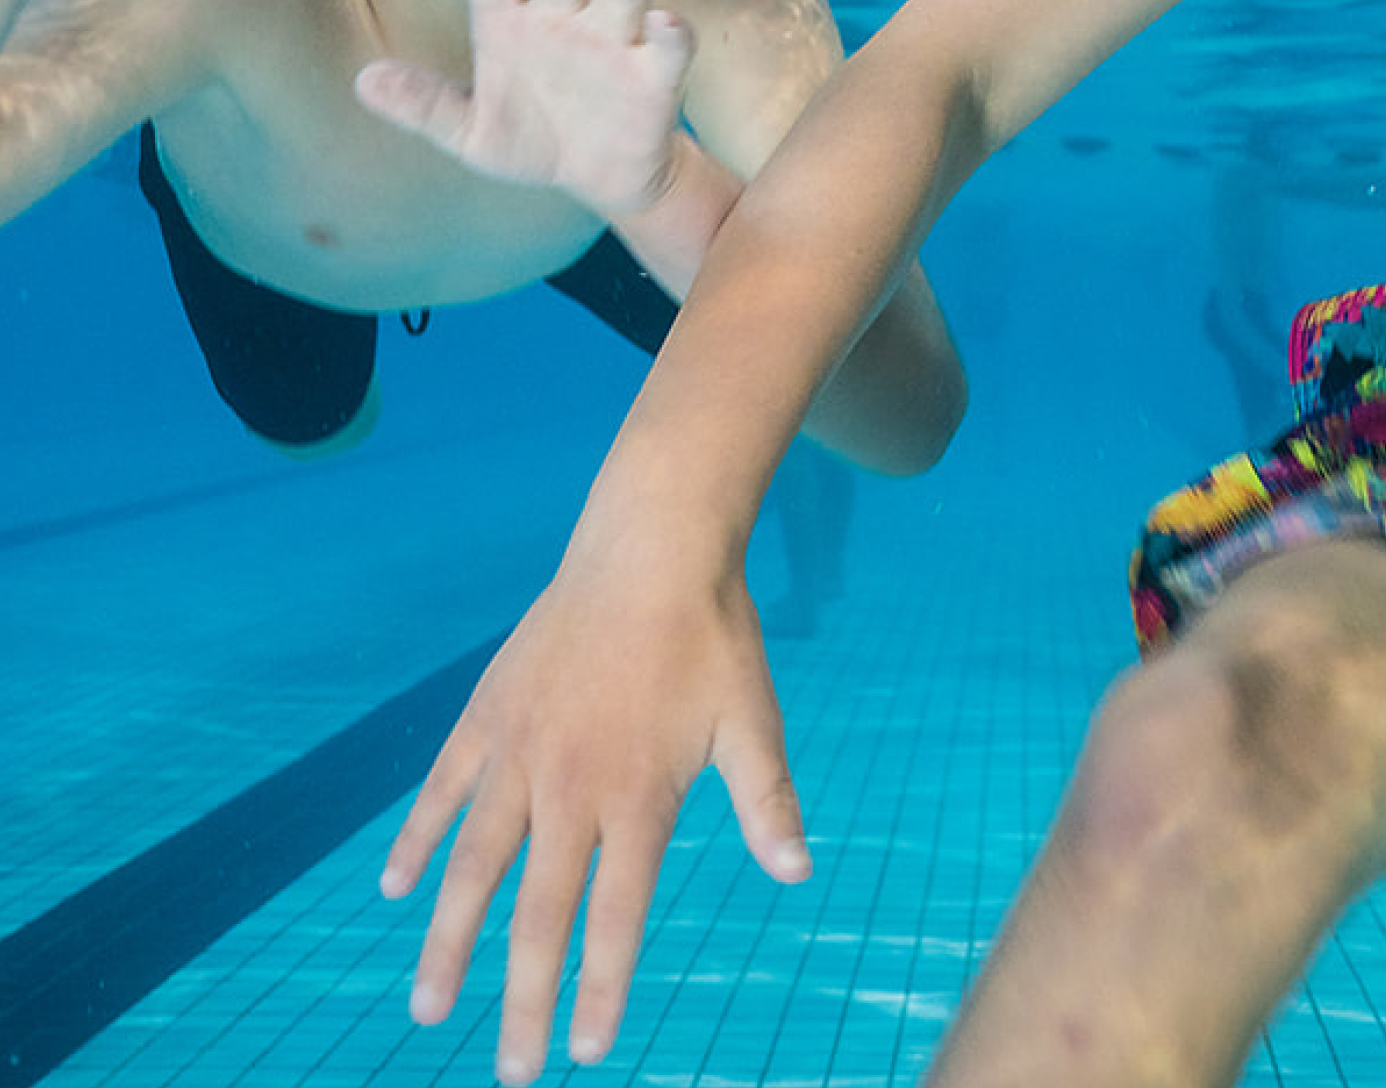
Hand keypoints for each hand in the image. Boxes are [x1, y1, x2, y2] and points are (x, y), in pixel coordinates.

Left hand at [355, 0, 694, 222]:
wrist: (597, 179)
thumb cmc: (531, 139)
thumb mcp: (470, 132)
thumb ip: (424, 106)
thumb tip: (363, 82)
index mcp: (511, 20)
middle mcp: (565, 17)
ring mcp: (614, 40)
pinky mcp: (656, 76)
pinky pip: (667, 50)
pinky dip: (670, 35)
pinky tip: (662, 22)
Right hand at [380, 527, 810, 1083]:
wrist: (650, 544)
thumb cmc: (710, 634)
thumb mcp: (752, 719)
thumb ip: (767, 800)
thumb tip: (797, 874)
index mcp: (637, 795)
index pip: (615, 917)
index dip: (602, 988)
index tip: (589, 1050)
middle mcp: (569, 786)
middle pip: (538, 914)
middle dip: (523, 999)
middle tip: (510, 1072)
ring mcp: (519, 750)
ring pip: (473, 866)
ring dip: (450, 941)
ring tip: (430, 1006)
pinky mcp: (488, 714)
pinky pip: (442, 790)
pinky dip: (417, 839)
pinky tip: (395, 888)